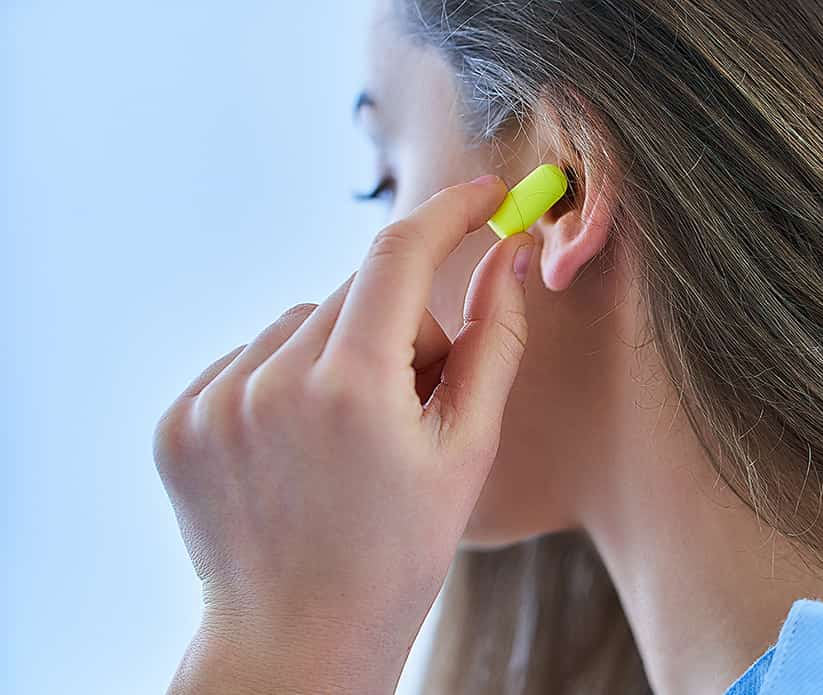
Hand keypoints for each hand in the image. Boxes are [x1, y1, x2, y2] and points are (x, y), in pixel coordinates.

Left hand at [154, 175, 532, 693]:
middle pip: (355, 294)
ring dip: (339, 352)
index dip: (449, 213)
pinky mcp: (179, 420)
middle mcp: (270, 384)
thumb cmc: (399, 553)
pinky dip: (284, 380)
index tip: (482, 196)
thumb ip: (492, 342)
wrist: (297, 639)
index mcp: (352, 391)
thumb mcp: (468, 451)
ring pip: (301, 323)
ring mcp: (214, 403)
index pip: (400, 253)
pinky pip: (249, 357)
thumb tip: (507, 258)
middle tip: (413, 402)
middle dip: (399, 325)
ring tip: (349, 437)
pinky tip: (299, 446)